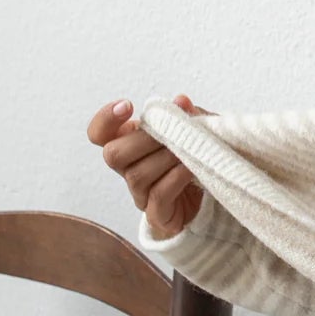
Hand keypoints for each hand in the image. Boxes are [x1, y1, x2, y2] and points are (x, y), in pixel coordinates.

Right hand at [87, 92, 211, 239]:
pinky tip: (192, 168)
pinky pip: (158, 195)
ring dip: (165, 158)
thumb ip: (189, 115)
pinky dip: (175, 177)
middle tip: (172, 131)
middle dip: (143, 139)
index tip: (128, 105)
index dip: (105, 119)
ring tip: (190, 149)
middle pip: (112, 154)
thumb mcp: (198, 131)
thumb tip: (181, 101)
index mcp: (131, 144)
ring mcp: (141, 194)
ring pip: (136, 175)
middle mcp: (129, 170)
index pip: (99, 133)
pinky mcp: (158, 214)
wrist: (214, 196)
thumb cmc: (198, 158)